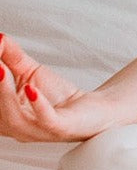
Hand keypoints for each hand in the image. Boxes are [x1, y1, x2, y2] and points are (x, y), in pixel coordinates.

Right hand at [0, 33, 114, 142]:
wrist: (94, 108)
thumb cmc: (58, 95)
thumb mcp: (32, 72)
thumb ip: (12, 57)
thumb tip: (0, 38)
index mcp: (3, 117)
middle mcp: (15, 128)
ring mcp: (36, 130)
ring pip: (13, 117)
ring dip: (4, 93)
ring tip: (1, 70)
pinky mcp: (58, 128)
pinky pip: (45, 119)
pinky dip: (37, 104)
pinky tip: (31, 88)